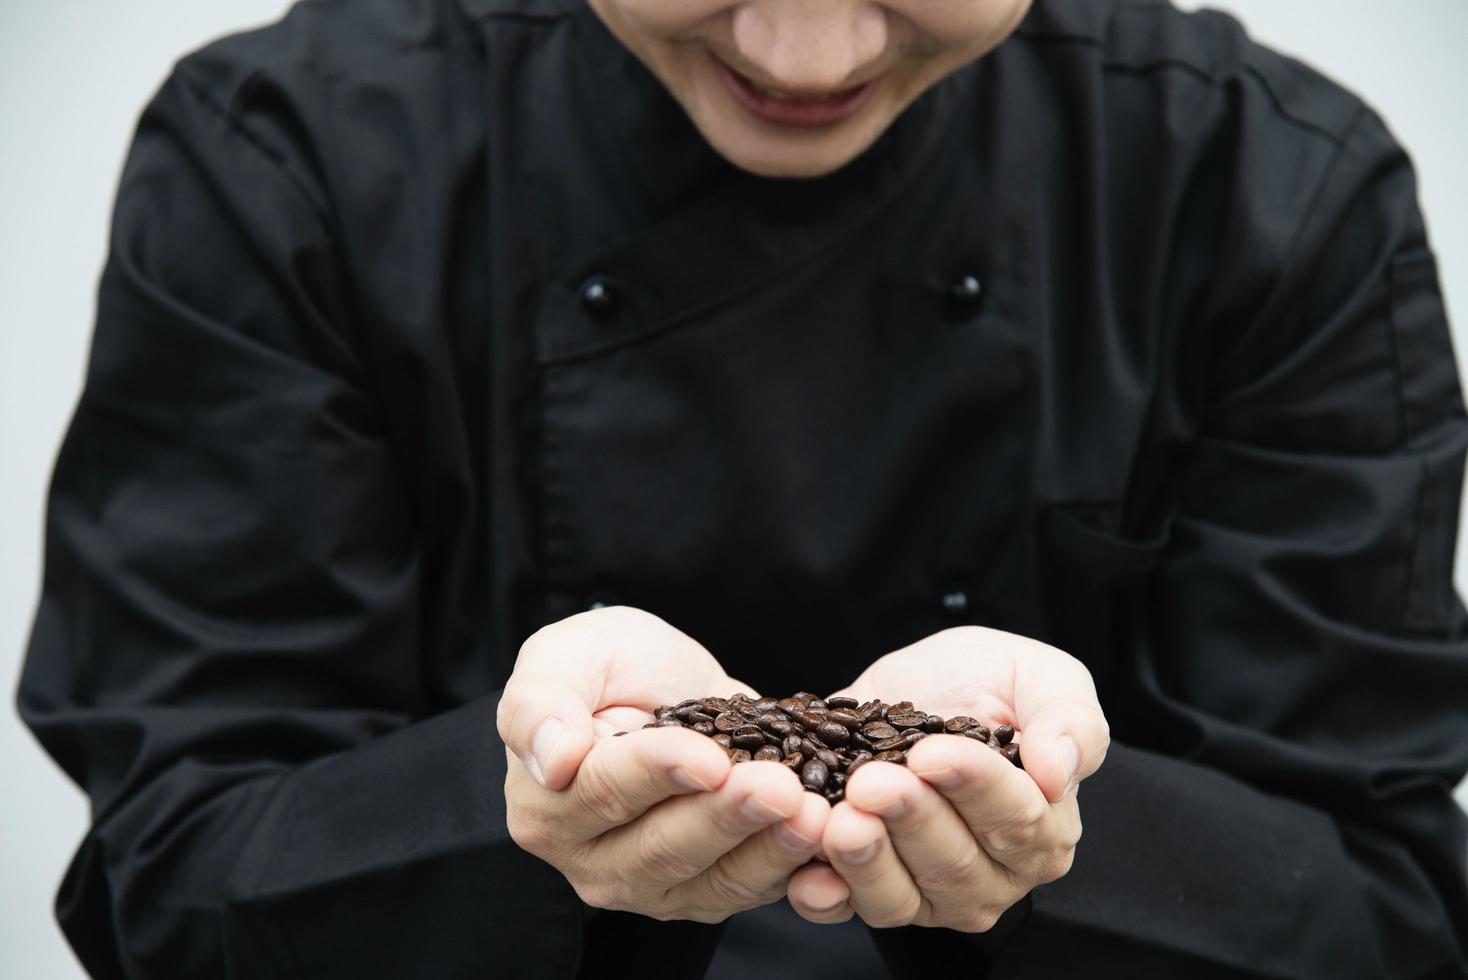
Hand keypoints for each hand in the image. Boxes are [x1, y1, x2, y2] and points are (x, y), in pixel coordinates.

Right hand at [498, 606, 829, 921]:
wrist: (657, 684)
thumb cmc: (603, 667)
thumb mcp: (563, 658)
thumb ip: (540, 704)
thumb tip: (553, 761)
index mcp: (547, 805)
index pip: (604, 791)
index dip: (660, 773)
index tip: (711, 757)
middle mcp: (593, 860)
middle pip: (663, 846)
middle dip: (727, 816)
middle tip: (782, 788)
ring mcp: (651, 885)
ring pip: (713, 879)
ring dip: (769, 848)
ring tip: (815, 813)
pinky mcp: (706, 891)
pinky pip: (751, 888)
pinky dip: (793, 866)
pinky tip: (828, 835)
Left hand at [786, 626, 1108, 931]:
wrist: (916, 683)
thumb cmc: (988, 681)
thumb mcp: (1042, 676)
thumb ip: (1069, 720)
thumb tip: (1061, 771)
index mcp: (1043, 827)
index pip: (1017, 819)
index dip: (974, 787)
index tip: (933, 752)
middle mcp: (990, 872)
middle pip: (953, 864)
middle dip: (910, 820)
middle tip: (872, 781)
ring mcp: (928, 892)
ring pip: (899, 898)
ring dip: (867, 861)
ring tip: (840, 819)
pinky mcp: (869, 893)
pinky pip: (844, 910)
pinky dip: (824, 895)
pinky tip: (808, 870)